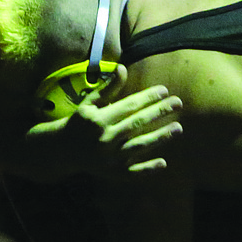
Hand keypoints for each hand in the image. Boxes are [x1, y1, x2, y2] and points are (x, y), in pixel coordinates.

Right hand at [25, 67, 182, 179]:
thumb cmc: (79, 122)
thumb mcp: (89, 103)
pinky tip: (164, 163)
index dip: (148, 97)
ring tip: (178, 128)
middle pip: (137, 123)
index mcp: (98, 119)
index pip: (128, 106)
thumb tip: (123, 68)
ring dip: (159, 138)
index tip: (165, 90)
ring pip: (138, 146)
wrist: (62, 151)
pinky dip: (147, 169)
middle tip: (179, 103)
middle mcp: (104, 138)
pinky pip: (132, 173)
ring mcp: (109, 158)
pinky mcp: (113, 173)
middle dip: (159, 112)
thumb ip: (107, 88)